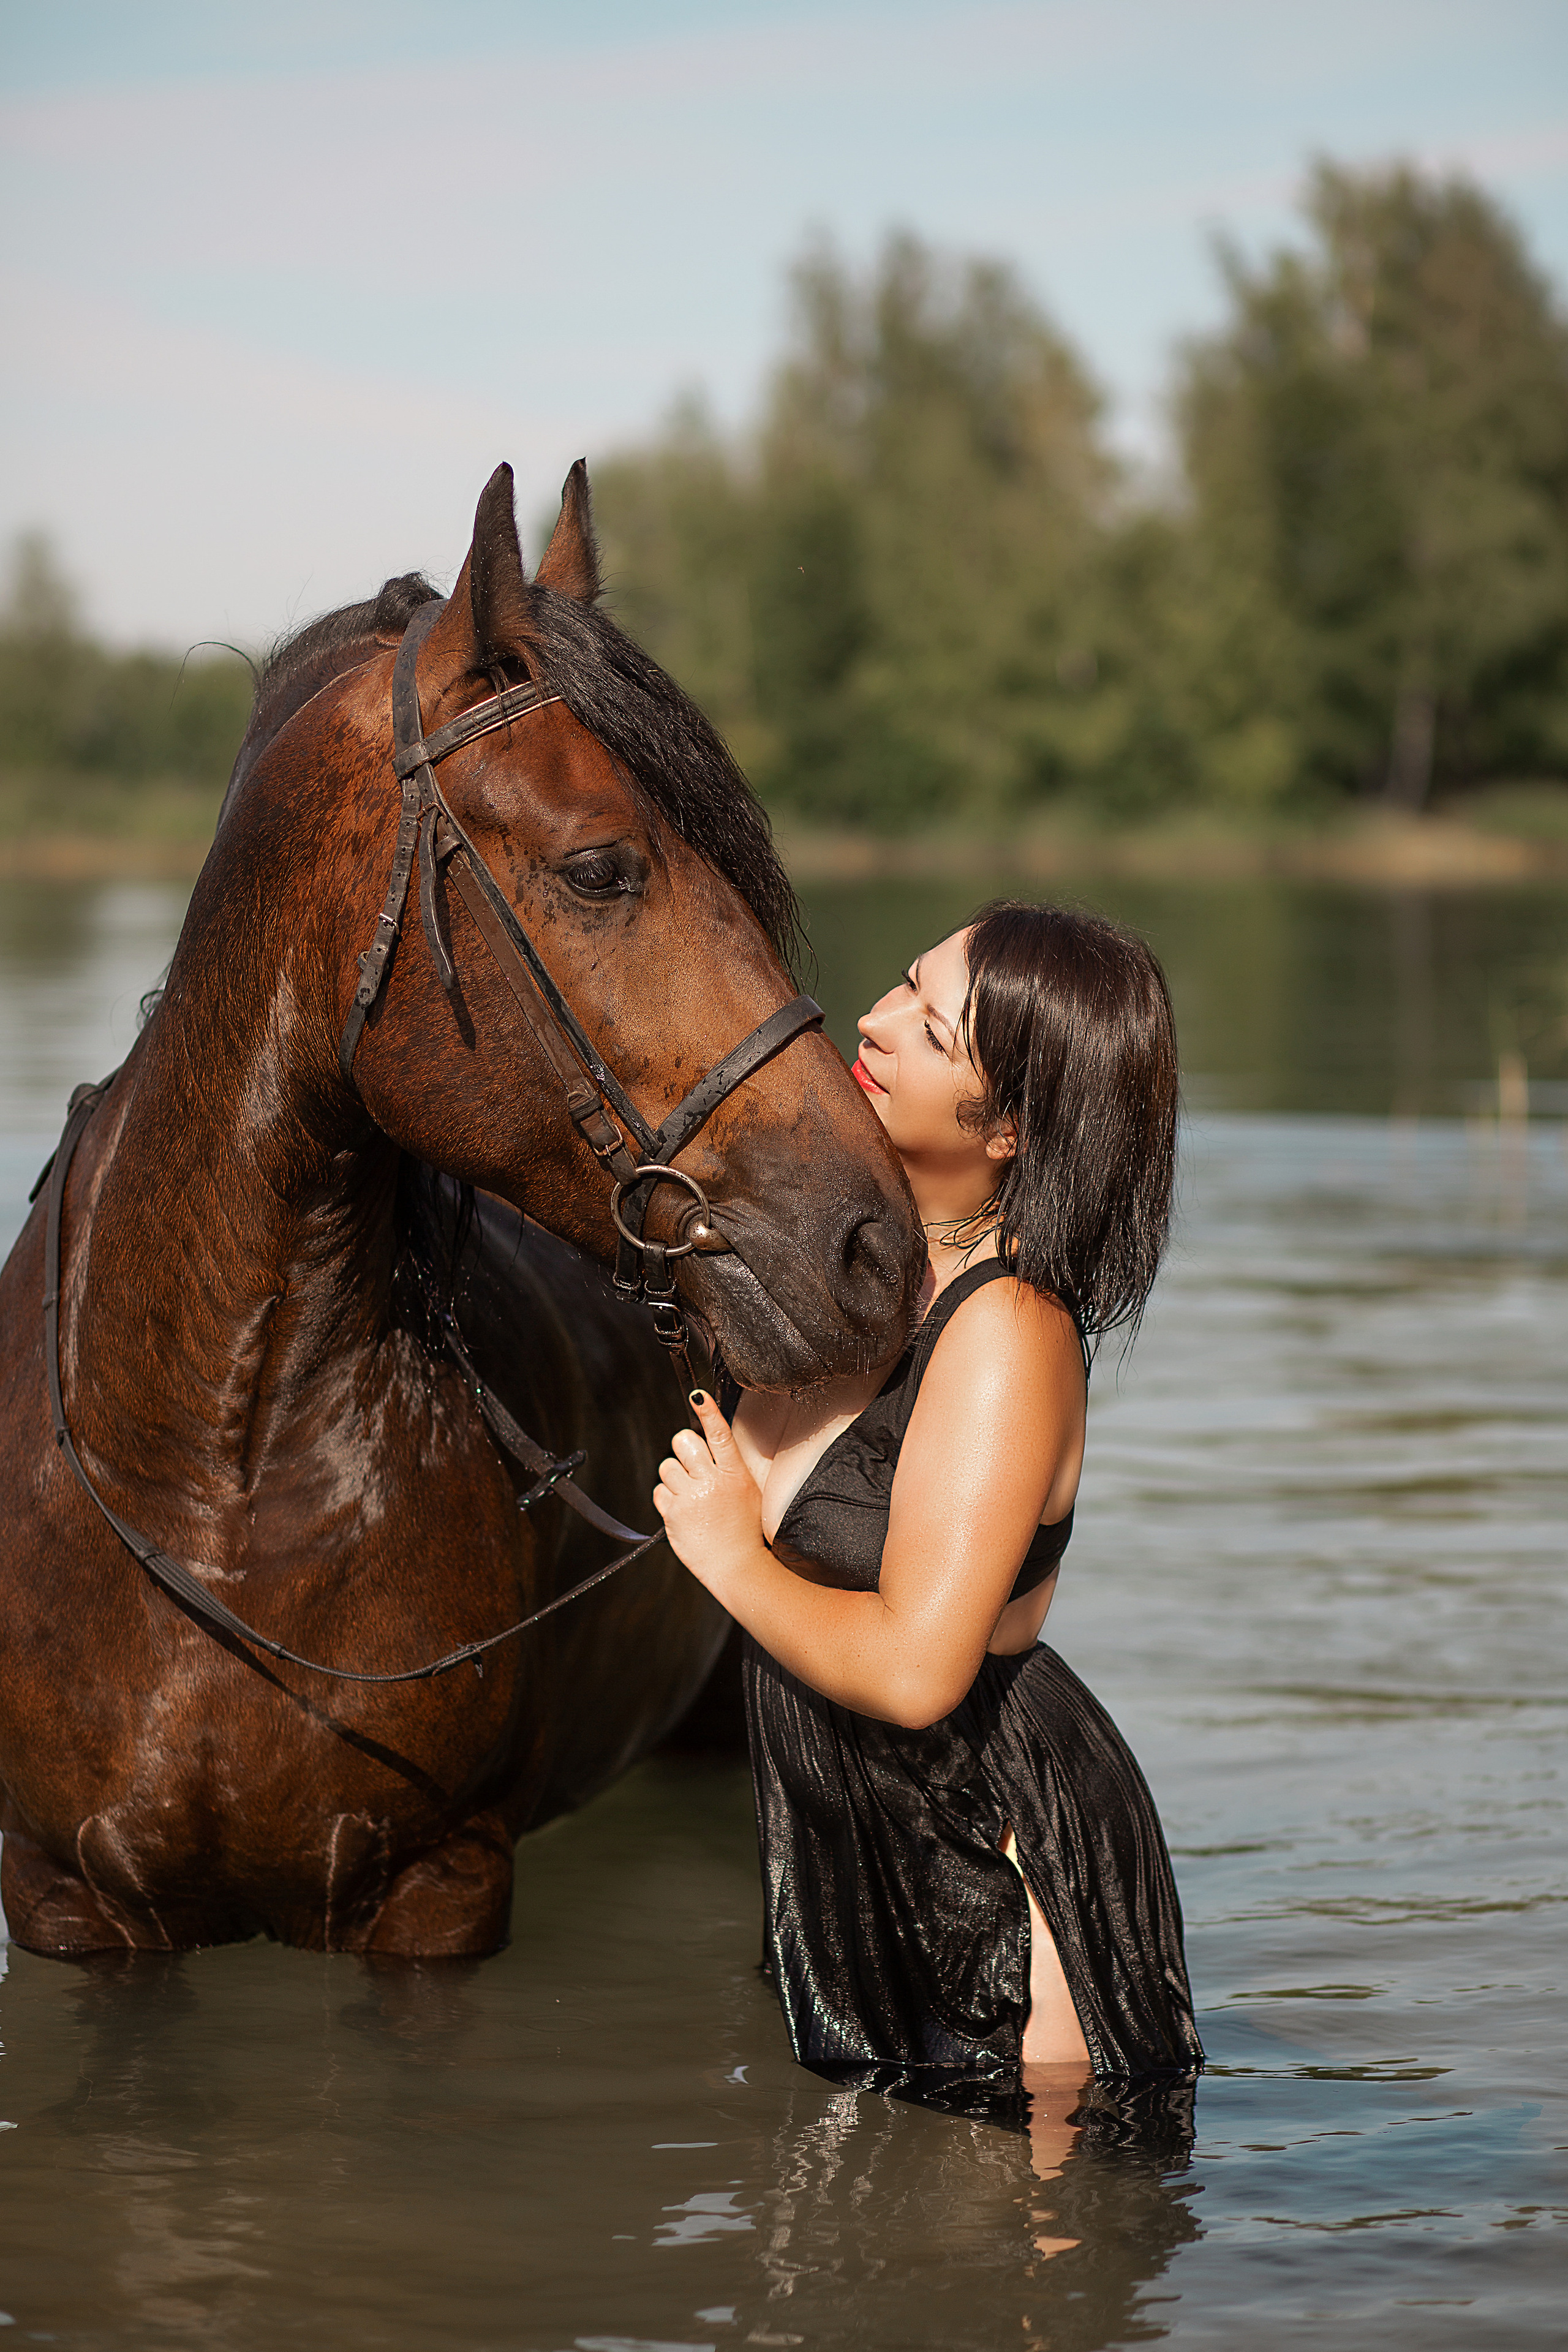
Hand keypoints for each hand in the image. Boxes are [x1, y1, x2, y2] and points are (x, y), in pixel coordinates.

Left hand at [653, 1392, 766, 1595]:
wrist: (737, 1566)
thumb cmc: (746, 1532)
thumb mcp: (749, 1493)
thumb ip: (731, 1471)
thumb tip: (714, 1450)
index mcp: (735, 1474)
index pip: (720, 1434)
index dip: (708, 1412)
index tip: (698, 1396)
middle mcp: (712, 1482)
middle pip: (684, 1442)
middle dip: (683, 1448)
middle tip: (689, 1463)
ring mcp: (691, 1498)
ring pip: (667, 1466)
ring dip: (674, 1476)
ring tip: (689, 1494)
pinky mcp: (674, 1514)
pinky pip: (659, 1491)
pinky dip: (667, 1498)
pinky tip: (682, 1509)